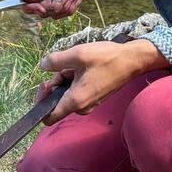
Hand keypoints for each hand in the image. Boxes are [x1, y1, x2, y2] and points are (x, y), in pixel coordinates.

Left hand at [38, 39, 168, 124]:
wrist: (131, 60)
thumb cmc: (107, 58)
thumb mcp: (78, 54)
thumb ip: (56, 60)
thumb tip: (43, 65)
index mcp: (75, 101)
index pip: (48, 117)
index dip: (40, 103)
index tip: (44, 85)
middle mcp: (82, 107)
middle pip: (56, 100)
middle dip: (57, 81)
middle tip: (67, 65)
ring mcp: (89, 103)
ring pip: (66, 93)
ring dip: (67, 77)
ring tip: (80, 64)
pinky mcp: (94, 98)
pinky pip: (76, 91)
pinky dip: (75, 78)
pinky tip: (85, 67)